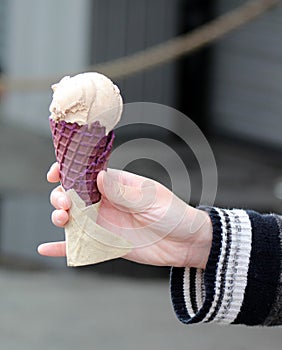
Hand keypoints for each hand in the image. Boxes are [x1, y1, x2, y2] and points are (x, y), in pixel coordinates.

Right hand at [38, 163, 211, 268]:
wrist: (185, 242)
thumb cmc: (173, 214)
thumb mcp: (150, 199)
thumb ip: (123, 192)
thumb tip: (98, 176)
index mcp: (117, 184)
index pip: (86, 172)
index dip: (68, 170)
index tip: (55, 173)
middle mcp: (106, 201)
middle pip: (73, 195)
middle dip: (61, 196)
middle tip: (64, 203)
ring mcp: (104, 222)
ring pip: (73, 217)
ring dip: (60, 217)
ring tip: (62, 219)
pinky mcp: (105, 243)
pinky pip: (81, 245)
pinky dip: (64, 247)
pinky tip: (47, 249)